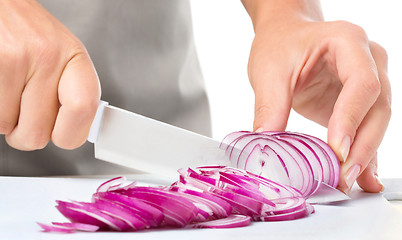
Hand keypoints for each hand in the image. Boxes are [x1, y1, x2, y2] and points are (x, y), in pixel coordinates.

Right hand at [0, 0, 99, 149]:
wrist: (2, 5)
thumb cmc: (29, 34)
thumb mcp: (62, 57)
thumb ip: (72, 94)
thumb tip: (75, 131)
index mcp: (75, 59)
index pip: (85, 109)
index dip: (71, 134)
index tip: (63, 136)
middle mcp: (49, 56)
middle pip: (40, 134)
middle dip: (27, 132)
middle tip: (24, 113)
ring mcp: (18, 59)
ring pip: (9, 128)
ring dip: (6, 119)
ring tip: (10, 91)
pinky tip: (1, 87)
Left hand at [245, 14, 390, 192]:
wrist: (285, 36)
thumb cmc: (279, 44)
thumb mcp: (269, 71)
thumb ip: (270, 106)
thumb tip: (267, 144)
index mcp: (348, 41)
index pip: (362, 84)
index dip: (351, 119)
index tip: (337, 150)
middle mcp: (369, 59)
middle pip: (377, 107)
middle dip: (362, 146)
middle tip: (343, 177)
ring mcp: (369, 80)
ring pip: (377, 121)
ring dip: (365, 155)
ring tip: (349, 183)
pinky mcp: (359, 101)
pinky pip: (366, 128)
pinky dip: (364, 153)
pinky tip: (363, 178)